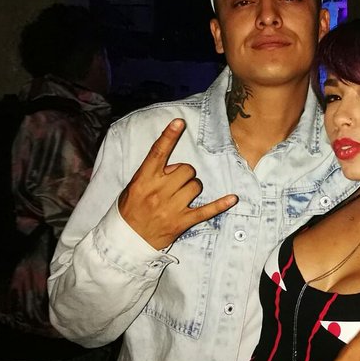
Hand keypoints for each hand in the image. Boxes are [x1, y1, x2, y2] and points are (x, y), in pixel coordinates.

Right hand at [118, 119, 237, 248]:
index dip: (169, 136)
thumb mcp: (134, 187)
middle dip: (184, 174)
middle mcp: (158, 191)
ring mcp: (171, 207)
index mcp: (144, 179)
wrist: (126, 238)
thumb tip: (174, 167)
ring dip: (192, 189)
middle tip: (175, 184)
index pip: (158, 153)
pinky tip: (232, 199)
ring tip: (181, 198)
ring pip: (195, 186)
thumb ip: (153, 174)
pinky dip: (220, 204)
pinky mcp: (182, 221)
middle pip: (185, 170)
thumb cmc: (131, 209)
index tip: (179, 122)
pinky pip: (206, 210)